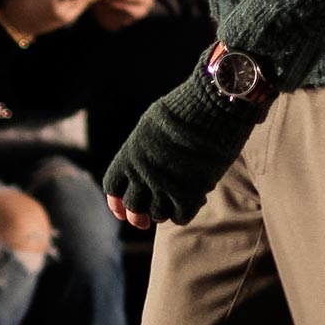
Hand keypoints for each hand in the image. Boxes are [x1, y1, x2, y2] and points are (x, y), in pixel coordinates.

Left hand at [103, 53, 269, 226]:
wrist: (211, 107)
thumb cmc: (184, 109)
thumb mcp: (150, 126)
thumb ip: (140, 150)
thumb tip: (138, 167)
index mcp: (129, 154)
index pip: (113, 188)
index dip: (117, 202)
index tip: (122, 211)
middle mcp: (142, 174)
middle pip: (133, 208)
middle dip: (139, 215)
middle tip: (147, 218)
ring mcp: (164, 186)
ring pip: (157, 215)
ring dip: (165, 211)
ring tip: (175, 199)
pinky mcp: (188, 195)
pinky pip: (180, 217)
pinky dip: (185, 212)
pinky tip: (193, 199)